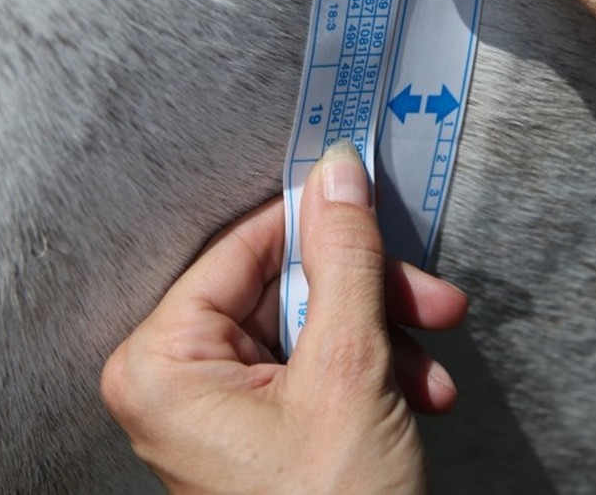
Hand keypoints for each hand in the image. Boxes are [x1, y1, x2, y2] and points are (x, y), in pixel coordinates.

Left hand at [101, 141, 467, 493]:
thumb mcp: (347, 370)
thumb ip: (345, 259)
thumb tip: (338, 172)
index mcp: (166, 360)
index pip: (246, 245)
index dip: (317, 219)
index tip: (367, 196)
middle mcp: (182, 377)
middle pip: (289, 285)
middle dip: (371, 294)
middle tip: (428, 294)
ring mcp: (223, 404)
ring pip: (315, 323)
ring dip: (386, 337)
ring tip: (429, 365)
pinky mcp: (262, 425)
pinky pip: (320, 364)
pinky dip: (376, 372)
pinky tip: (417, 394)